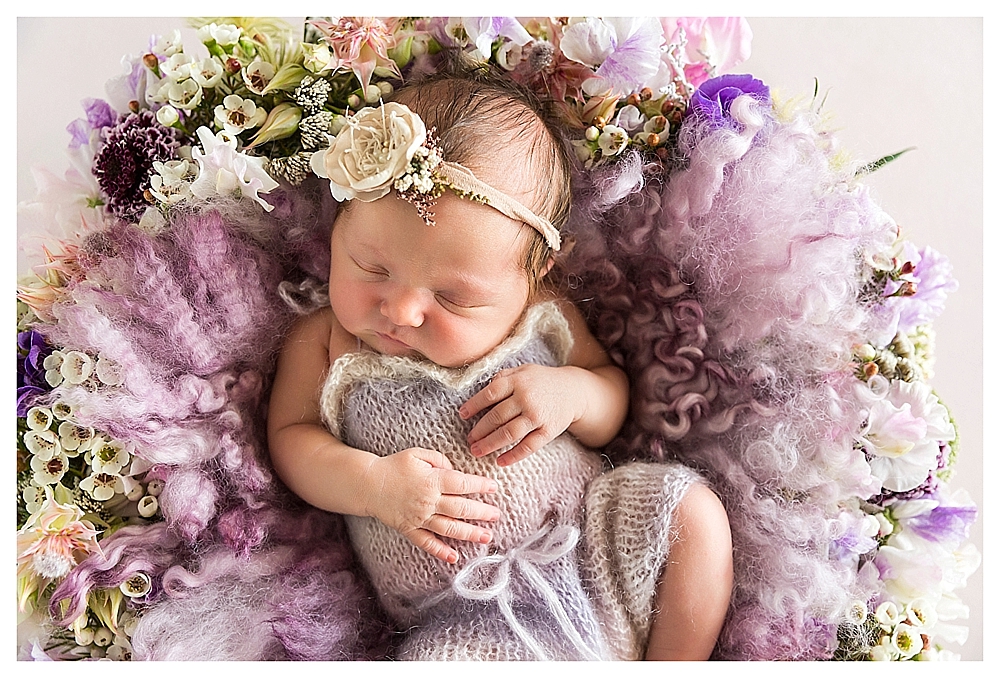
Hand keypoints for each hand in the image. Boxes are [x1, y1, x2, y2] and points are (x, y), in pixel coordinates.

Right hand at [363, 447, 500, 563]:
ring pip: (449, 527)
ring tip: (486, 536)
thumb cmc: (394, 466)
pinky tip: (454, 557)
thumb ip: (439, 460)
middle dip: (481, 512)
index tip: (493, 488)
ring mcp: (419, 517)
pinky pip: (427, 542)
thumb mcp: (417, 454)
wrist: (368, 484)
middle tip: (496, 515)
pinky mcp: (409, 529)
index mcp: (432, 480)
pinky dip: (440, 551)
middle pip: (460, 508)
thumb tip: (454, 470)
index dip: (480, 486)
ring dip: (469, 533)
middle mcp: (428, 501)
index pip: (462, 484)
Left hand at [459, 364, 583, 466]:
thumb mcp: (522, 371)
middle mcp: (526, 398)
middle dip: (479, 430)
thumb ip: (503, 378)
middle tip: (469, 439)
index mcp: (517, 381)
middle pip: (496, 416)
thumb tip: (481, 391)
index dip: (474, 406)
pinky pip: (528, 446)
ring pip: (509, 433)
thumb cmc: (541, 381)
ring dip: (490, 444)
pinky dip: (513, 455)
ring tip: (476, 451)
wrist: (574, 391)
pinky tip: (500, 461)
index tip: (462, 415)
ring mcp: (537, 416)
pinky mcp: (548, 431)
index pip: (490, 394)